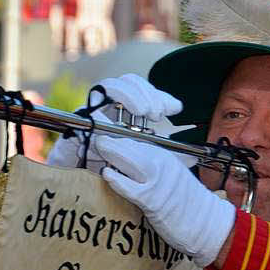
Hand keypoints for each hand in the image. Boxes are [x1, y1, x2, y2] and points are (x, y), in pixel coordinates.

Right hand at [46, 73, 182, 171]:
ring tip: (144, 114)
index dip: (159, 95)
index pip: (141, 91)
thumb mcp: (145, 161)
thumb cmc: (111, 170)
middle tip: (157, 113)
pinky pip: (87, 115)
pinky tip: (118, 129)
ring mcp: (89, 113)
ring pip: (107, 88)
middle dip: (144, 92)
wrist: (79, 187)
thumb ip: (166, 157)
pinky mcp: (74, 126)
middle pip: (125, 82)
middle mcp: (106, 107)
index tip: (176, 109)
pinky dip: (102, 119)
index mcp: (123, 110)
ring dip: (129, 96)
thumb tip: (195, 156)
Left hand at [96, 135, 235, 266]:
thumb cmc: (187, 203)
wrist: (208, 223)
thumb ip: (151, 164)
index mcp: (166, 156)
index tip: (102, 121)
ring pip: (131, 160)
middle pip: (132, 144)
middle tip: (92, 129)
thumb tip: (125, 160)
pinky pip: (132, 187)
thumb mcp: (171, 174)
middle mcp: (162, 163)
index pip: (137, 137)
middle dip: (110, 137)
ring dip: (112, 151)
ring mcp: (159, 181)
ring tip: (97, 145)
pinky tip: (107, 174)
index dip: (117, 130)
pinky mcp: (154, 200)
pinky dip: (118, 180)